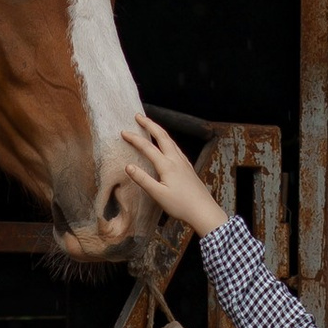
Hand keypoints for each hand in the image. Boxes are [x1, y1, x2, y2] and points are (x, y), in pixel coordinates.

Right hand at [115, 114, 224, 241]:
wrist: (204, 211)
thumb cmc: (181, 205)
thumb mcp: (158, 194)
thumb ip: (143, 179)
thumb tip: (128, 166)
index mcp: (167, 165)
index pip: (147, 147)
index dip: (134, 138)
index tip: (123, 132)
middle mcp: (176, 160)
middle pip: (162, 136)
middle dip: (149, 124)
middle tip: (138, 116)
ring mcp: (184, 163)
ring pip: (170, 140)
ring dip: (159, 131)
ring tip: (151, 126)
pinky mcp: (188, 168)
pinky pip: (176, 148)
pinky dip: (168, 141)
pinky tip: (168, 145)